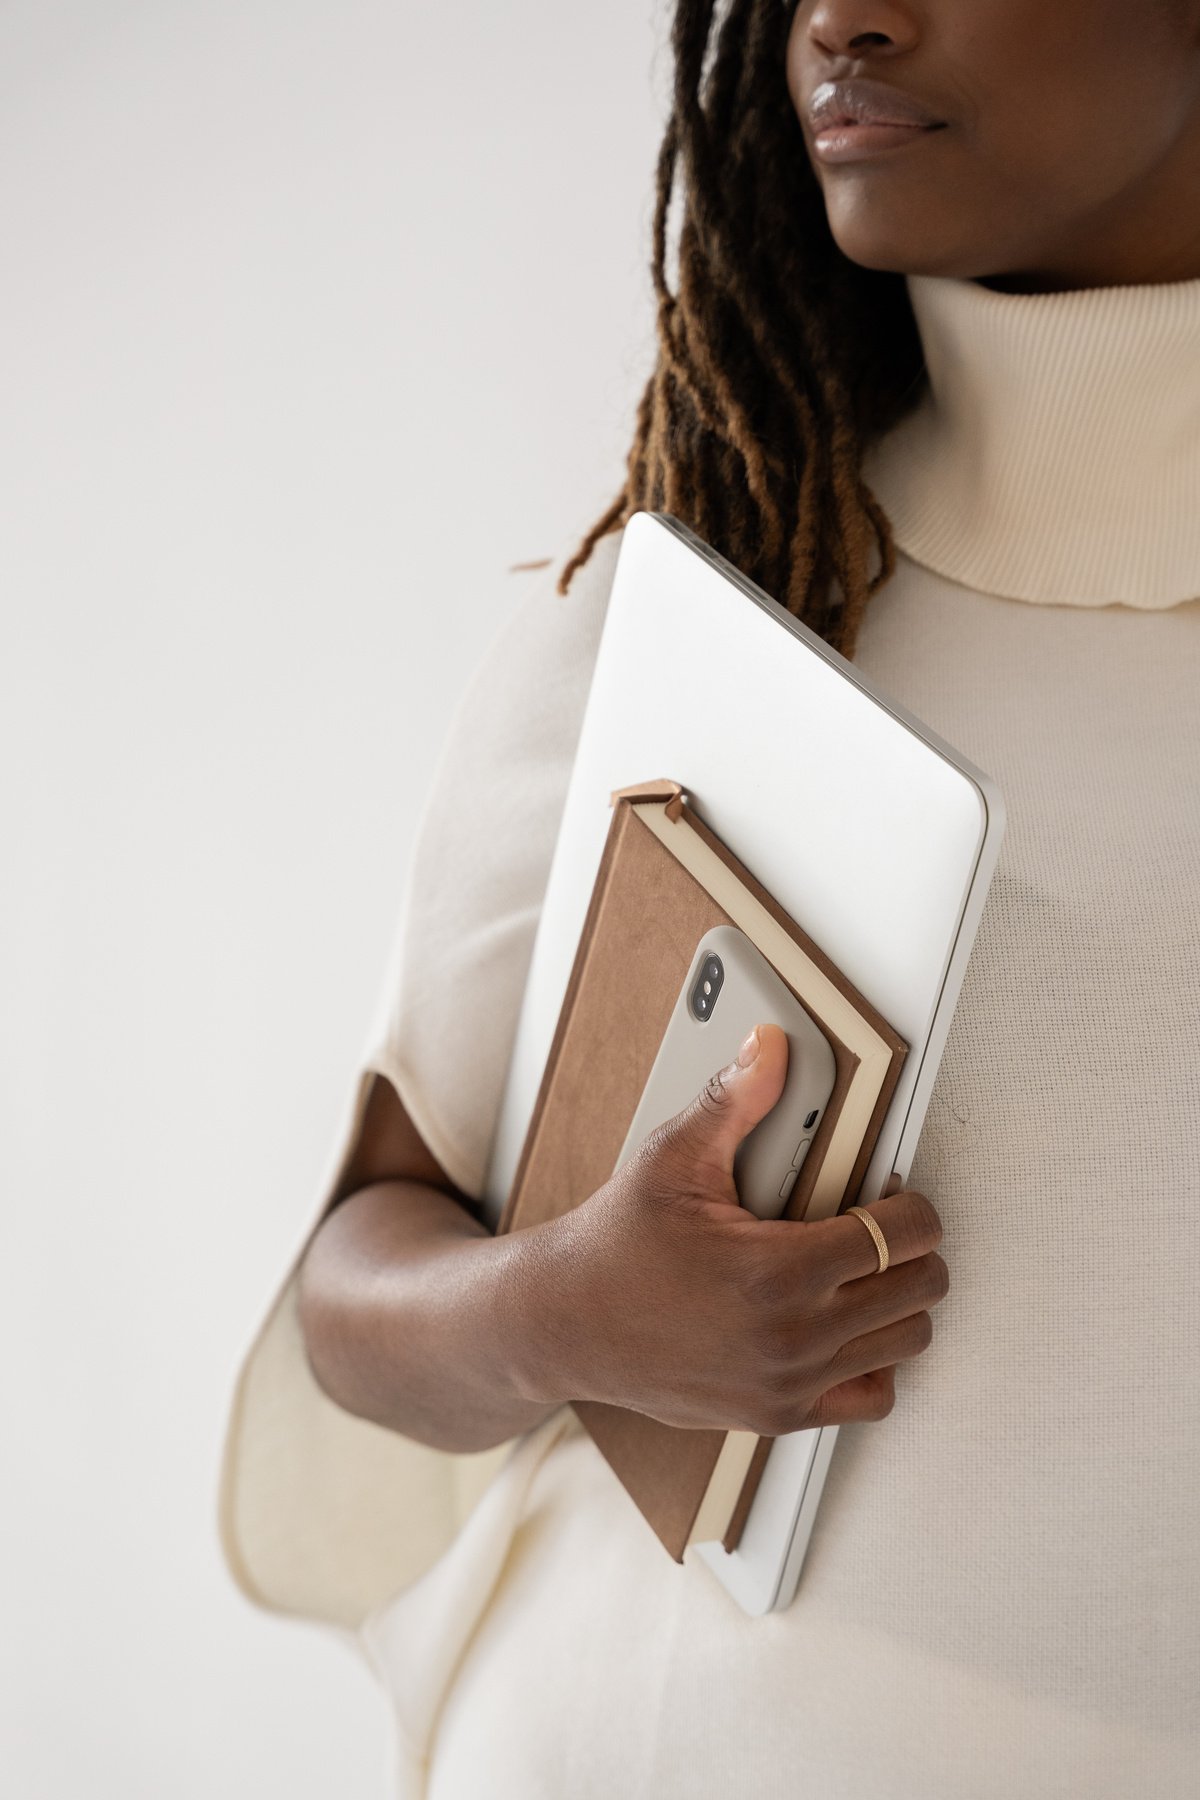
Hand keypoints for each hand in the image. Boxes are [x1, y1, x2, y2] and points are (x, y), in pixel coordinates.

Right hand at [518, 1023, 947, 1435]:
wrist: (564, 1324)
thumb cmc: (615, 1243)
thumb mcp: (672, 1158)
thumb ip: (733, 1100)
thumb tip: (770, 1047)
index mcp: (778, 1271)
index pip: (904, 1236)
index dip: (913, 1206)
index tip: (893, 1194)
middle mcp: (792, 1337)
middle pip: (921, 1291)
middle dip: (913, 1249)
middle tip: (879, 1224)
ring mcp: (788, 1384)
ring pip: (906, 1342)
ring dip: (899, 1302)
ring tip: (862, 1270)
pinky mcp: (777, 1413)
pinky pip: (872, 1397)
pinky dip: (874, 1361)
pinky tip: (843, 1324)